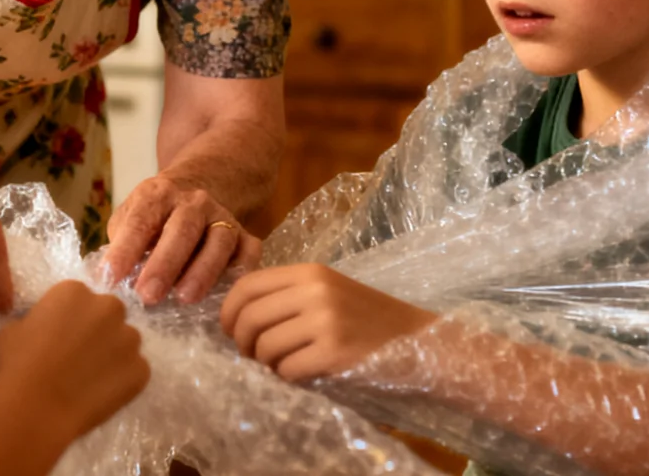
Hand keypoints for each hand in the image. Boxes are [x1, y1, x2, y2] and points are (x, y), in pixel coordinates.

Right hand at [0, 281, 150, 441]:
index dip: (70, 319)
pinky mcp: (141, 370)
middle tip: (79, 356)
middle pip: (109, 314)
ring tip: (91, 378)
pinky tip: (101, 394)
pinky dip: (123, 381)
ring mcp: (129, 339)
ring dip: (113, 354)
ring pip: (126, 342)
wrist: (35, 407)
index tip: (60, 337)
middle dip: (98, 330)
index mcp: (75, 291)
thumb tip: (42, 329)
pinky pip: (135, 371)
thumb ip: (35, 321)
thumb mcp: (12, 330)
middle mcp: (108, 307)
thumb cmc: (16, 364)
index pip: (79, 298)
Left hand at [100, 174, 260, 305]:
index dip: (124, 250)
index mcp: (158, 195)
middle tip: (147, 295)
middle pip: (182, 230)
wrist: (200, 185)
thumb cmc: (156, 214)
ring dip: (202, 271)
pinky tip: (227, 294)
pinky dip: (241, 271)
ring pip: (218, 242)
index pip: (140, 222)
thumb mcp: (132, 214)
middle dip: (164, 264)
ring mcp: (222, 217)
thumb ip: (122, 240)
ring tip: (184, 298)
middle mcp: (193, 202)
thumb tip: (107, 278)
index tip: (109, 277)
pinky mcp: (245, 235)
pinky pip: (249, 252)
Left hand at [219, 264, 434, 381]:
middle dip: (241, 342)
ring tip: (281, 364)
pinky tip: (301, 374)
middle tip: (251, 355)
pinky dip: (287, 377)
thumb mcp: (327, 292)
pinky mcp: (334, 352)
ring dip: (265, 362)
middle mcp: (314, 290)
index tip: (229, 330)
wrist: (420, 342)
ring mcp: (325, 321)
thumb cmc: (369, 319)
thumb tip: (236, 316)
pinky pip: (287, 369)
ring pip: (264, 346)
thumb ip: (288, 295)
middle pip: (249, 317)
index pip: (247, 285)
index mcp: (309, 272)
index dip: (228, 311)